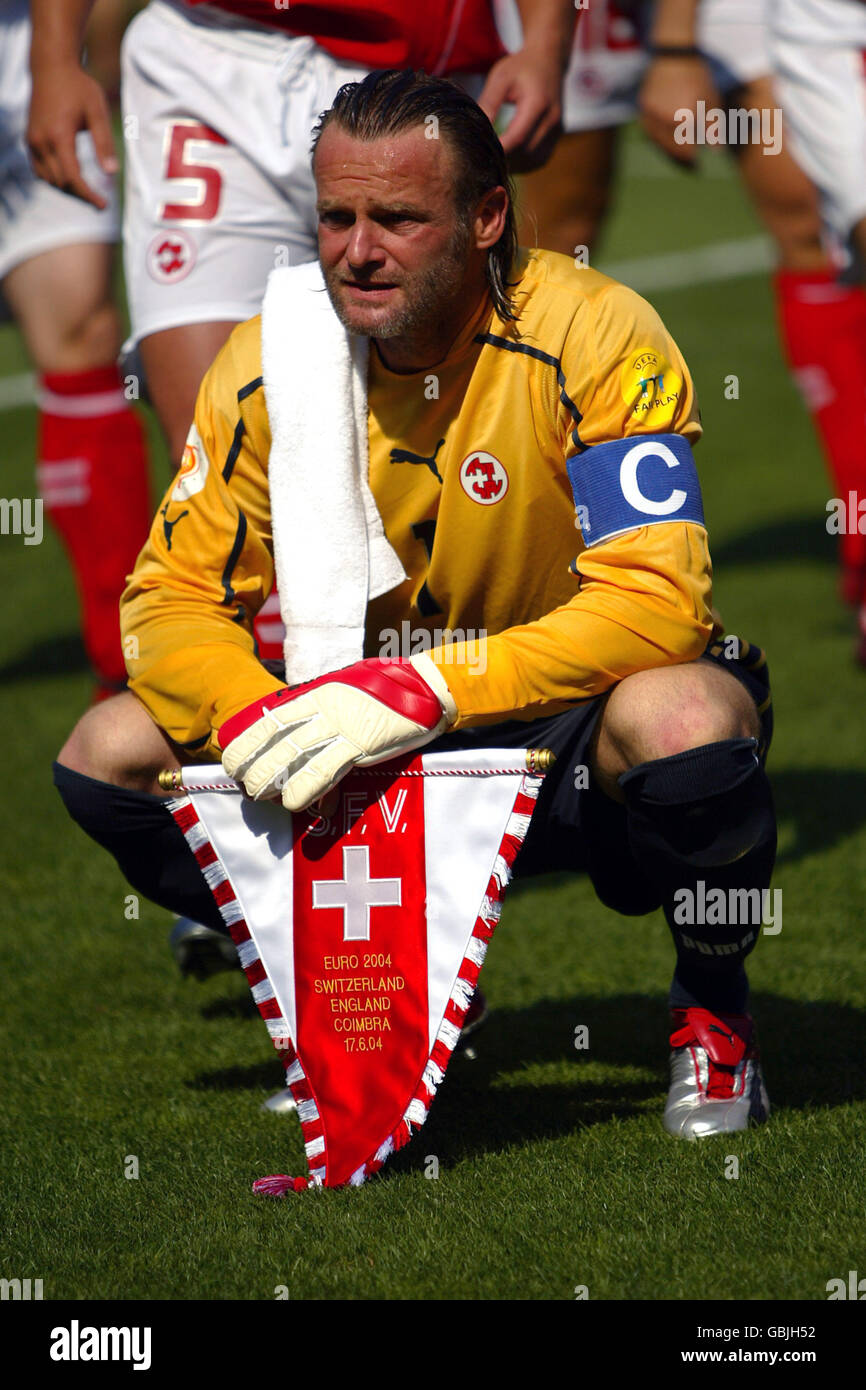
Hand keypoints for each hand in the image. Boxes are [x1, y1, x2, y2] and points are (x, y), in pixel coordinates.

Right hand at [27, 63, 117, 207]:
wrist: (51, 66)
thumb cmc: (79, 87)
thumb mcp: (98, 112)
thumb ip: (104, 143)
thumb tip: (112, 173)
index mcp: (59, 135)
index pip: (72, 178)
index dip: (88, 195)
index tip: (104, 205)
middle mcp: (41, 141)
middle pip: (61, 183)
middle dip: (80, 194)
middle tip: (100, 201)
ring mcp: (32, 140)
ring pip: (48, 179)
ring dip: (67, 188)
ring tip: (87, 191)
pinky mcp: (29, 139)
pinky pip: (39, 169)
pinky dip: (54, 178)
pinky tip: (70, 178)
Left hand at [219, 655, 456, 811]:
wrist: (424, 690)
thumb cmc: (387, 691)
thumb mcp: (346, 690)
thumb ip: (322, 706)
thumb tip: (297, 726)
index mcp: (317, 695)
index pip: (270, 720)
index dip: (246, 742)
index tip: (232, 760)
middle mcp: (323, 709)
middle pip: (274, 740)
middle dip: (252, 765)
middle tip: (243, 785)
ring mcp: (341, 727)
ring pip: (292, 757)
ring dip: (271, 781)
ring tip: (261, 797)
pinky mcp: (360, 745)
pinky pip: (324, 771)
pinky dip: (306, 790)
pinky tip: (296, 804)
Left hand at [478, 47, 562, 171]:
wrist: (549, 59)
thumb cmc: (521, 66)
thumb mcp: (500, 77)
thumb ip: (488, 103)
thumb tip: (475, 130)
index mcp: (538, 103)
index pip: (518, 138)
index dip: (499, 150)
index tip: (480, 155)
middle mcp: (551, 119)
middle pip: (526, 153)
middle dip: (505, 159)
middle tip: (483, 160)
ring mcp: (557, 130)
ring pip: (534, 160)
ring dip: (515, 165)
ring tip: (495, 159)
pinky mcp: (557, 136)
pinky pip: (540, 158)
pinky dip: (525, 163)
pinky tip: (510, 157)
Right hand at [638, 55, 718, 168]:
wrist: (674, 55)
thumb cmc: (696, 76)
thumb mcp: (710, 100)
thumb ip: (712, 126)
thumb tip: (717, 149)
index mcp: (683, 119)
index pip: (686, 148)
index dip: (691, 157)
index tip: (696, 162)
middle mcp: (665, 120)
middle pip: (671, 147)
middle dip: (679, 155)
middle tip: (687, 160)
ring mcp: (651, 114)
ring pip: (657, 140)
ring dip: (667, 147)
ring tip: (676, 150)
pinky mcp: (643, 108)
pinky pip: (649, 129)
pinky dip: (656, 136)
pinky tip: (663, 137)